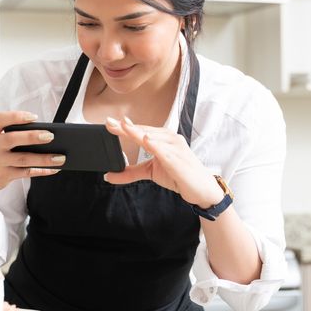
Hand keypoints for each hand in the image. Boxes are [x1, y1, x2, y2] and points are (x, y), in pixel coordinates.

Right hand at [0, 111, 64, 195]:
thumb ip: (12, 134)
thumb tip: (44, 134)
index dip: (16, 116)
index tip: (34, 117)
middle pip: (12, 139)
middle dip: (32, 137)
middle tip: (51, 136)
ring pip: (23, 159)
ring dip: (43, 158)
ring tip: (60, 157)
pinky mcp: (3, 176)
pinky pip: (26, 173)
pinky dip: (42, 170)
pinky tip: (53, 168)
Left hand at [103, 116, 223, 208]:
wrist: (201, 189)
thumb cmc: (178, 174)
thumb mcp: (150, 172)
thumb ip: (130, 173)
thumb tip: (108, 176)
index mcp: (162, 139)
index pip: (140, 131)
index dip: (124, 126)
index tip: (108, 122)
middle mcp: (169, 139)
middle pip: (145, 131)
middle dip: (127, 127)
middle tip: (110, 123)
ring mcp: (176, 148)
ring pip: (154, 138)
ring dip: (139, 132)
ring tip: (124, 127)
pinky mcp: (180, 159)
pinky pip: (166, 152)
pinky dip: (156, 146)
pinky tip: (147, 140)